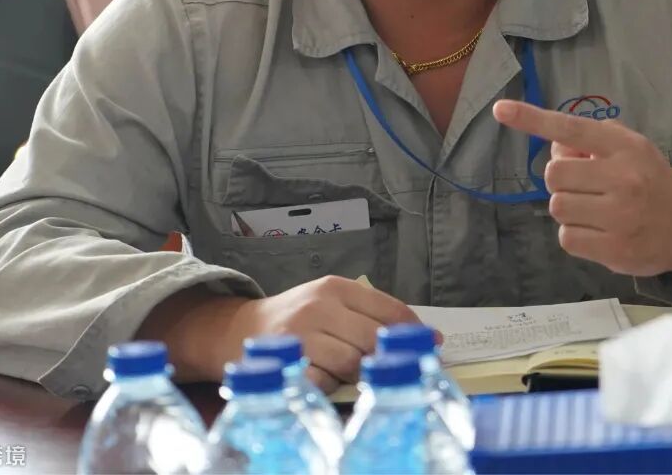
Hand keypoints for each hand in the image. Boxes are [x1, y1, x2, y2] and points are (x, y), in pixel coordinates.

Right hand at [225, 276, 421, 392]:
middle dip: (390, 356)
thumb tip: (416, 334)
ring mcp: (302, 334)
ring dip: (360, 373)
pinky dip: (333, 385)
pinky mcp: (288, 362)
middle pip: (374, 337)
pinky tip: (330, 380)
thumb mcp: (328, 301)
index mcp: (335, 286)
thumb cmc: (295, 317)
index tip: (432, 343)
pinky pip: (325, 381)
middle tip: (400, 367)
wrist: (239, 330)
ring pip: (352, 362)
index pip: (387, 307)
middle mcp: (319, 306)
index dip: (413, 328)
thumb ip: (365, 312)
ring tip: (357, 373)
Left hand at [493, 100, 671, 276]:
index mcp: (623, 146)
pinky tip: (597, 230)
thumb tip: (553, 149)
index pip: (570, 128)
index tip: (501, 110)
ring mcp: (620, 216)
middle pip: (554, 174)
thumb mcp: (627, 147)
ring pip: (557, 207)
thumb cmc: (647, 178)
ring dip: (568, 208)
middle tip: (585, 185)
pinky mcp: (615, 249)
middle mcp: (622, 177)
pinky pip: (567, 238)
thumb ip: (589, 140)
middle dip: (562, 181)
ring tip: (594, 209)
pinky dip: (574, 234)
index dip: (532, 119)